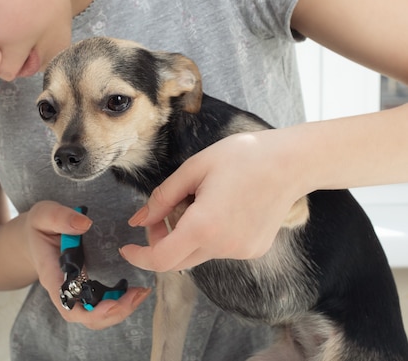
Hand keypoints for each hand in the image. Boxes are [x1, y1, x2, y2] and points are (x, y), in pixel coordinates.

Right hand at [24, 201, 150, 329]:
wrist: (36, 235)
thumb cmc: (40, 226)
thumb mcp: (44, 215)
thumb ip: (60, 217)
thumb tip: (85, 224)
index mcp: (53, 275)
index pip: (68, 304)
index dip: (91, 311)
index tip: (112, 304)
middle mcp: (66, 290)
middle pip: (87, 317)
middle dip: (114, 312)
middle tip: (138, 294)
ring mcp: (78, 291)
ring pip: (98, 315)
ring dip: (121, 309)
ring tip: (142, 293)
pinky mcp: (88, 287)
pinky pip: (104, 303)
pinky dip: (121, 301)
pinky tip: (136, 288)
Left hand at [120, 130, 305, 271]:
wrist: (291, 162)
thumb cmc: (242, 157)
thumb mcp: (193, 169)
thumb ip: (162, 197)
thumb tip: (140, 220)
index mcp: (204, 226)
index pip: (161, 259)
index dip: (139, 257)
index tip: (127, 247)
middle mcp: (223, 247)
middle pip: (177, 260)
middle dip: (160, 243)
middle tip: (160, 214)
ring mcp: (241, 252)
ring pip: (198, 254)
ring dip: (185, 237)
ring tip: (196, 202)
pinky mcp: (253, 250)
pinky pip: (219, 250)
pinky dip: (208, 236)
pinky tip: (220, 208)